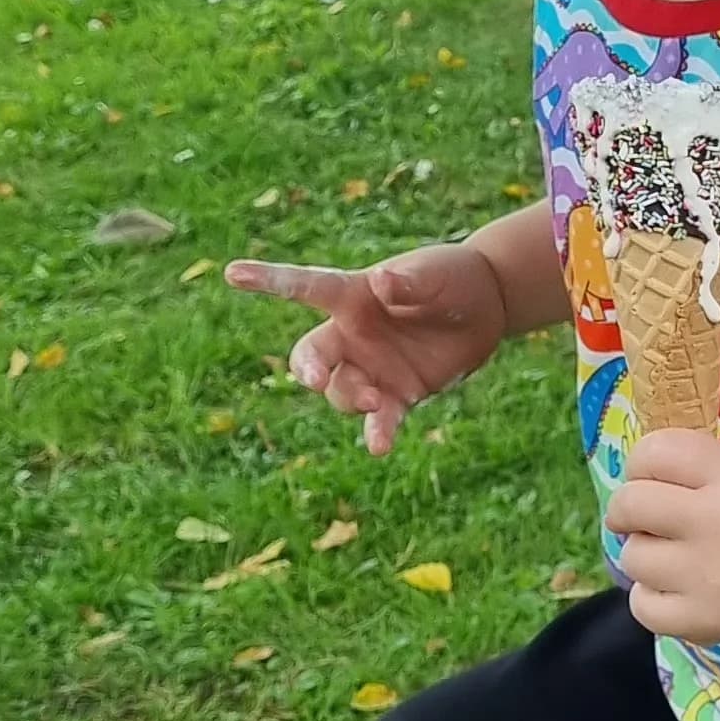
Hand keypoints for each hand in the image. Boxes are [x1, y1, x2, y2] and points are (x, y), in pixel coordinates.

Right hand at [230, 241, 510, 455]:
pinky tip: (379, 447)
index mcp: (352, 295)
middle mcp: (352, 334)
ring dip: (349, 398)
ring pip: (340, 391)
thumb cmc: (451, 278)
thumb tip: (382, 281)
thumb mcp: (435, 274)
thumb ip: (408, 280)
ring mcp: (371, 368)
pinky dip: (377, 434)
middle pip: (311, 355)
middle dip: (307, 369)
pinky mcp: (397, 395)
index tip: (232, 273)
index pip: (304, 287)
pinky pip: (379, 419)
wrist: (486, 307)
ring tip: (373, 400)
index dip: (269, 280)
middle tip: (316, 378)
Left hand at [610, 430, 719, 643]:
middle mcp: (719, 522)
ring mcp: (709, 576)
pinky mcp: (703, 619)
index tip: (653, 478)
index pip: (654, 453)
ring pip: (632, 556)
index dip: (642, 463)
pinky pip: (641, 605)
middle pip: (631, 504)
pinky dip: (651, 597)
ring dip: (646, 553)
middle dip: (629, 509)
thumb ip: (687, 463)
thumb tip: (626, 483)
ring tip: (677, 556)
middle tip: (648, 518)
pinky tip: (676, 588)